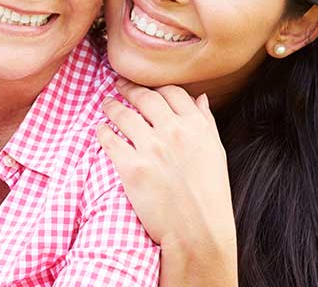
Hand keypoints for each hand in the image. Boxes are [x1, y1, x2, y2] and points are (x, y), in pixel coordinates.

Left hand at [97, 79, 237, 285]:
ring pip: (123, 114)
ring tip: (107, 104)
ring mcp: (151, 147)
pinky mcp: (131, 167)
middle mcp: (174, 131)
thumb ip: (206, 121)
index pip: (172, 91)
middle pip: (145, 97)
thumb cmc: (210, 195)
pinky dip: (102, 131)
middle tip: (119, 86)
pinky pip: (109, 139)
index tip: (147, 86)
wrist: (198, 232)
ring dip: (112, 105)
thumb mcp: (216, 152)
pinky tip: (100, 129)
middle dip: (129, 88)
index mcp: (196, 126)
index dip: (157, 86)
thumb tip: (200, 97)